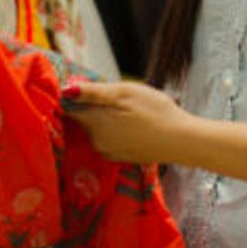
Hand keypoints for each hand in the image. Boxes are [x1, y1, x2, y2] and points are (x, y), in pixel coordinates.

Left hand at [62, 81, 197, 163]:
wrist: (180, 141)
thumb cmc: (155, 111)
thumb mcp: (124, 92)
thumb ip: (93, 92)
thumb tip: (65, 89)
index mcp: (93, 122)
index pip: (70, 108)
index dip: (75, 96)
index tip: (89, 88)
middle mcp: (95, 141)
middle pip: (85, 119)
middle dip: (94, 107)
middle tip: (119, 97)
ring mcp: (107, 152)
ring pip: (98, 129)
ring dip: (107, 119)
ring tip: (130, 112)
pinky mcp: (120, 158)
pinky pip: (109, 140)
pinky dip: (116, 132)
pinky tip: (135, 126)